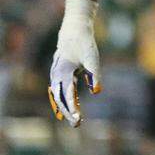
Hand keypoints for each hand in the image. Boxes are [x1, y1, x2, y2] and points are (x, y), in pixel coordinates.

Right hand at [48, 0, 100, 126]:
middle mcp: (57, 75)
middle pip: (60, 98)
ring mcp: (56, 74)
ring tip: (73, 119)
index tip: (78, 118)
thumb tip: (97, 91)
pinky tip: (69, 108)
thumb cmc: (85, 43)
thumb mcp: (92, 58)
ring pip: (58, 95)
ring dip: (65, 107)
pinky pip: (59, 90)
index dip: (72, 108)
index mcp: (64, 72)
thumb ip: (94, 74)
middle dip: (68, 112)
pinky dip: (63, 100)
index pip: (67, 95)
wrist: (75, 29)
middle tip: (77, 125)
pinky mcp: (60, 73)